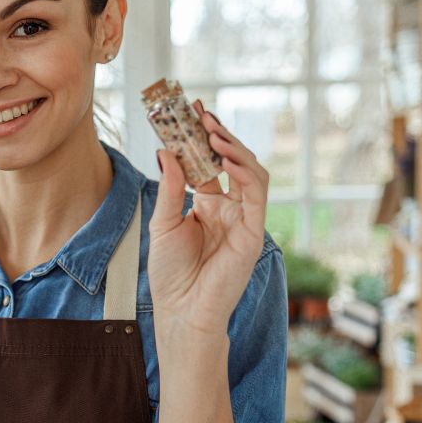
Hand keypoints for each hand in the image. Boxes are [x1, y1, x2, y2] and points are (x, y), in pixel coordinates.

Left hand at [147, 100, 268, 337]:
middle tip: (202, 114)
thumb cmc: (171, 274)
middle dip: (219, 135)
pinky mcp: (254, 232)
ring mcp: (245, 219)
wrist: (182, 310)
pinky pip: (258, 194)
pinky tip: (228, 158)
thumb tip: (167, 151)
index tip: (191, 111)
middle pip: (232, 162)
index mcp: (209, 205)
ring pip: (251, 172)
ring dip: (234, 149)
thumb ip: (171, 188)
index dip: (203, 137)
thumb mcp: (163, 223)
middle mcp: (230, 208)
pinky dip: (246, 173)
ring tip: (213, 132)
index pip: (211, 162)